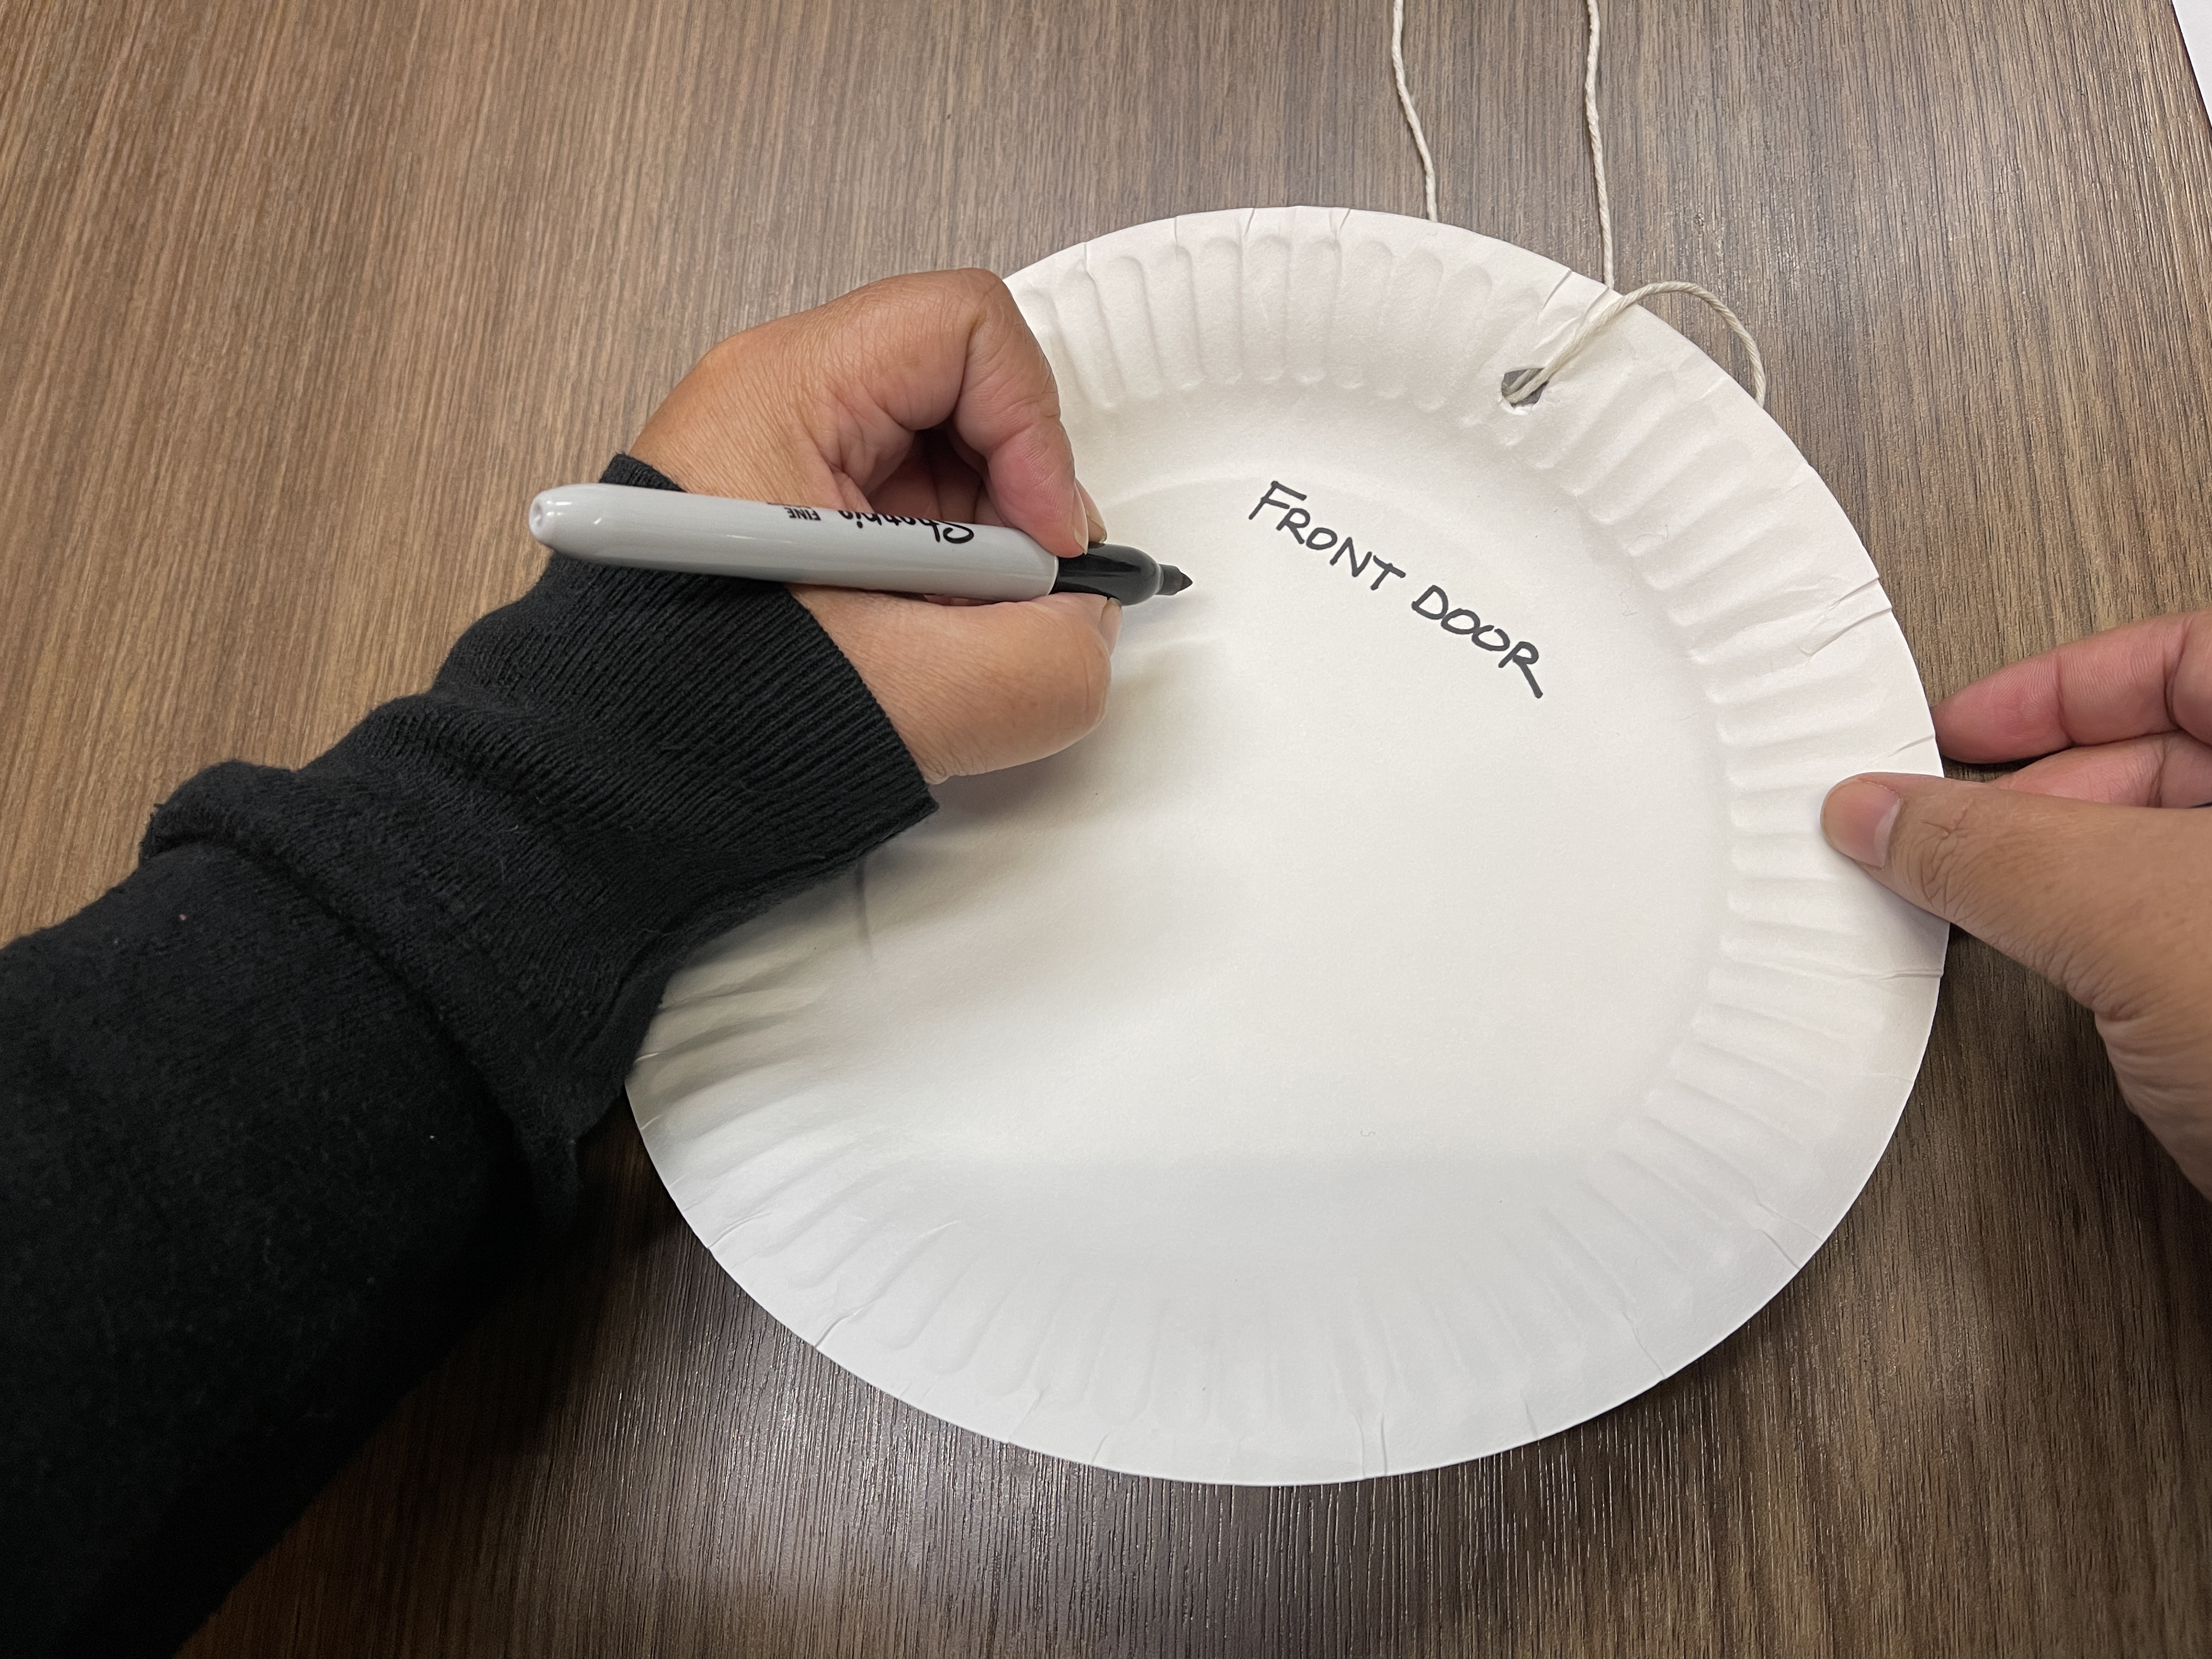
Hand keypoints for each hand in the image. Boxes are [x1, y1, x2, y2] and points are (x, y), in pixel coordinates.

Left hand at [628, 269, 1116, 782]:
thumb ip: (1050, 659)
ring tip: (950, 641)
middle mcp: (776, 406)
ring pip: (943, 468)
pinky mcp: (792, 528)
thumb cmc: (704, 722)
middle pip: (964, 395)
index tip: (1046, 542)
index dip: (1034, 428)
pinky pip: (907, 525)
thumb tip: (1082, 625)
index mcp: (783, 393)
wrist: (604, 793)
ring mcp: (784, 469)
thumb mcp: (922, 697)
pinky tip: (920, 650)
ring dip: (981, 557)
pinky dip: (941, 586)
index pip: (966, 330)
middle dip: (1017, 503)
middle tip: (1016, 600)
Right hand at [1822, 611, 2211, 1192]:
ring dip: (2078, 874)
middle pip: (2185, 753)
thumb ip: (1994, 848)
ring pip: (2185, 855)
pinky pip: (2195, 938)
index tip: (1959, 730)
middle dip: (2050, 790)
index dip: (2058, 684)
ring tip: (1997, 907)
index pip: (2188, 655)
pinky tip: (2076, 977)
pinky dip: (2122, 944)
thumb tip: (1888, 813)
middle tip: (1954, 835)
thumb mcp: (2137, 919)